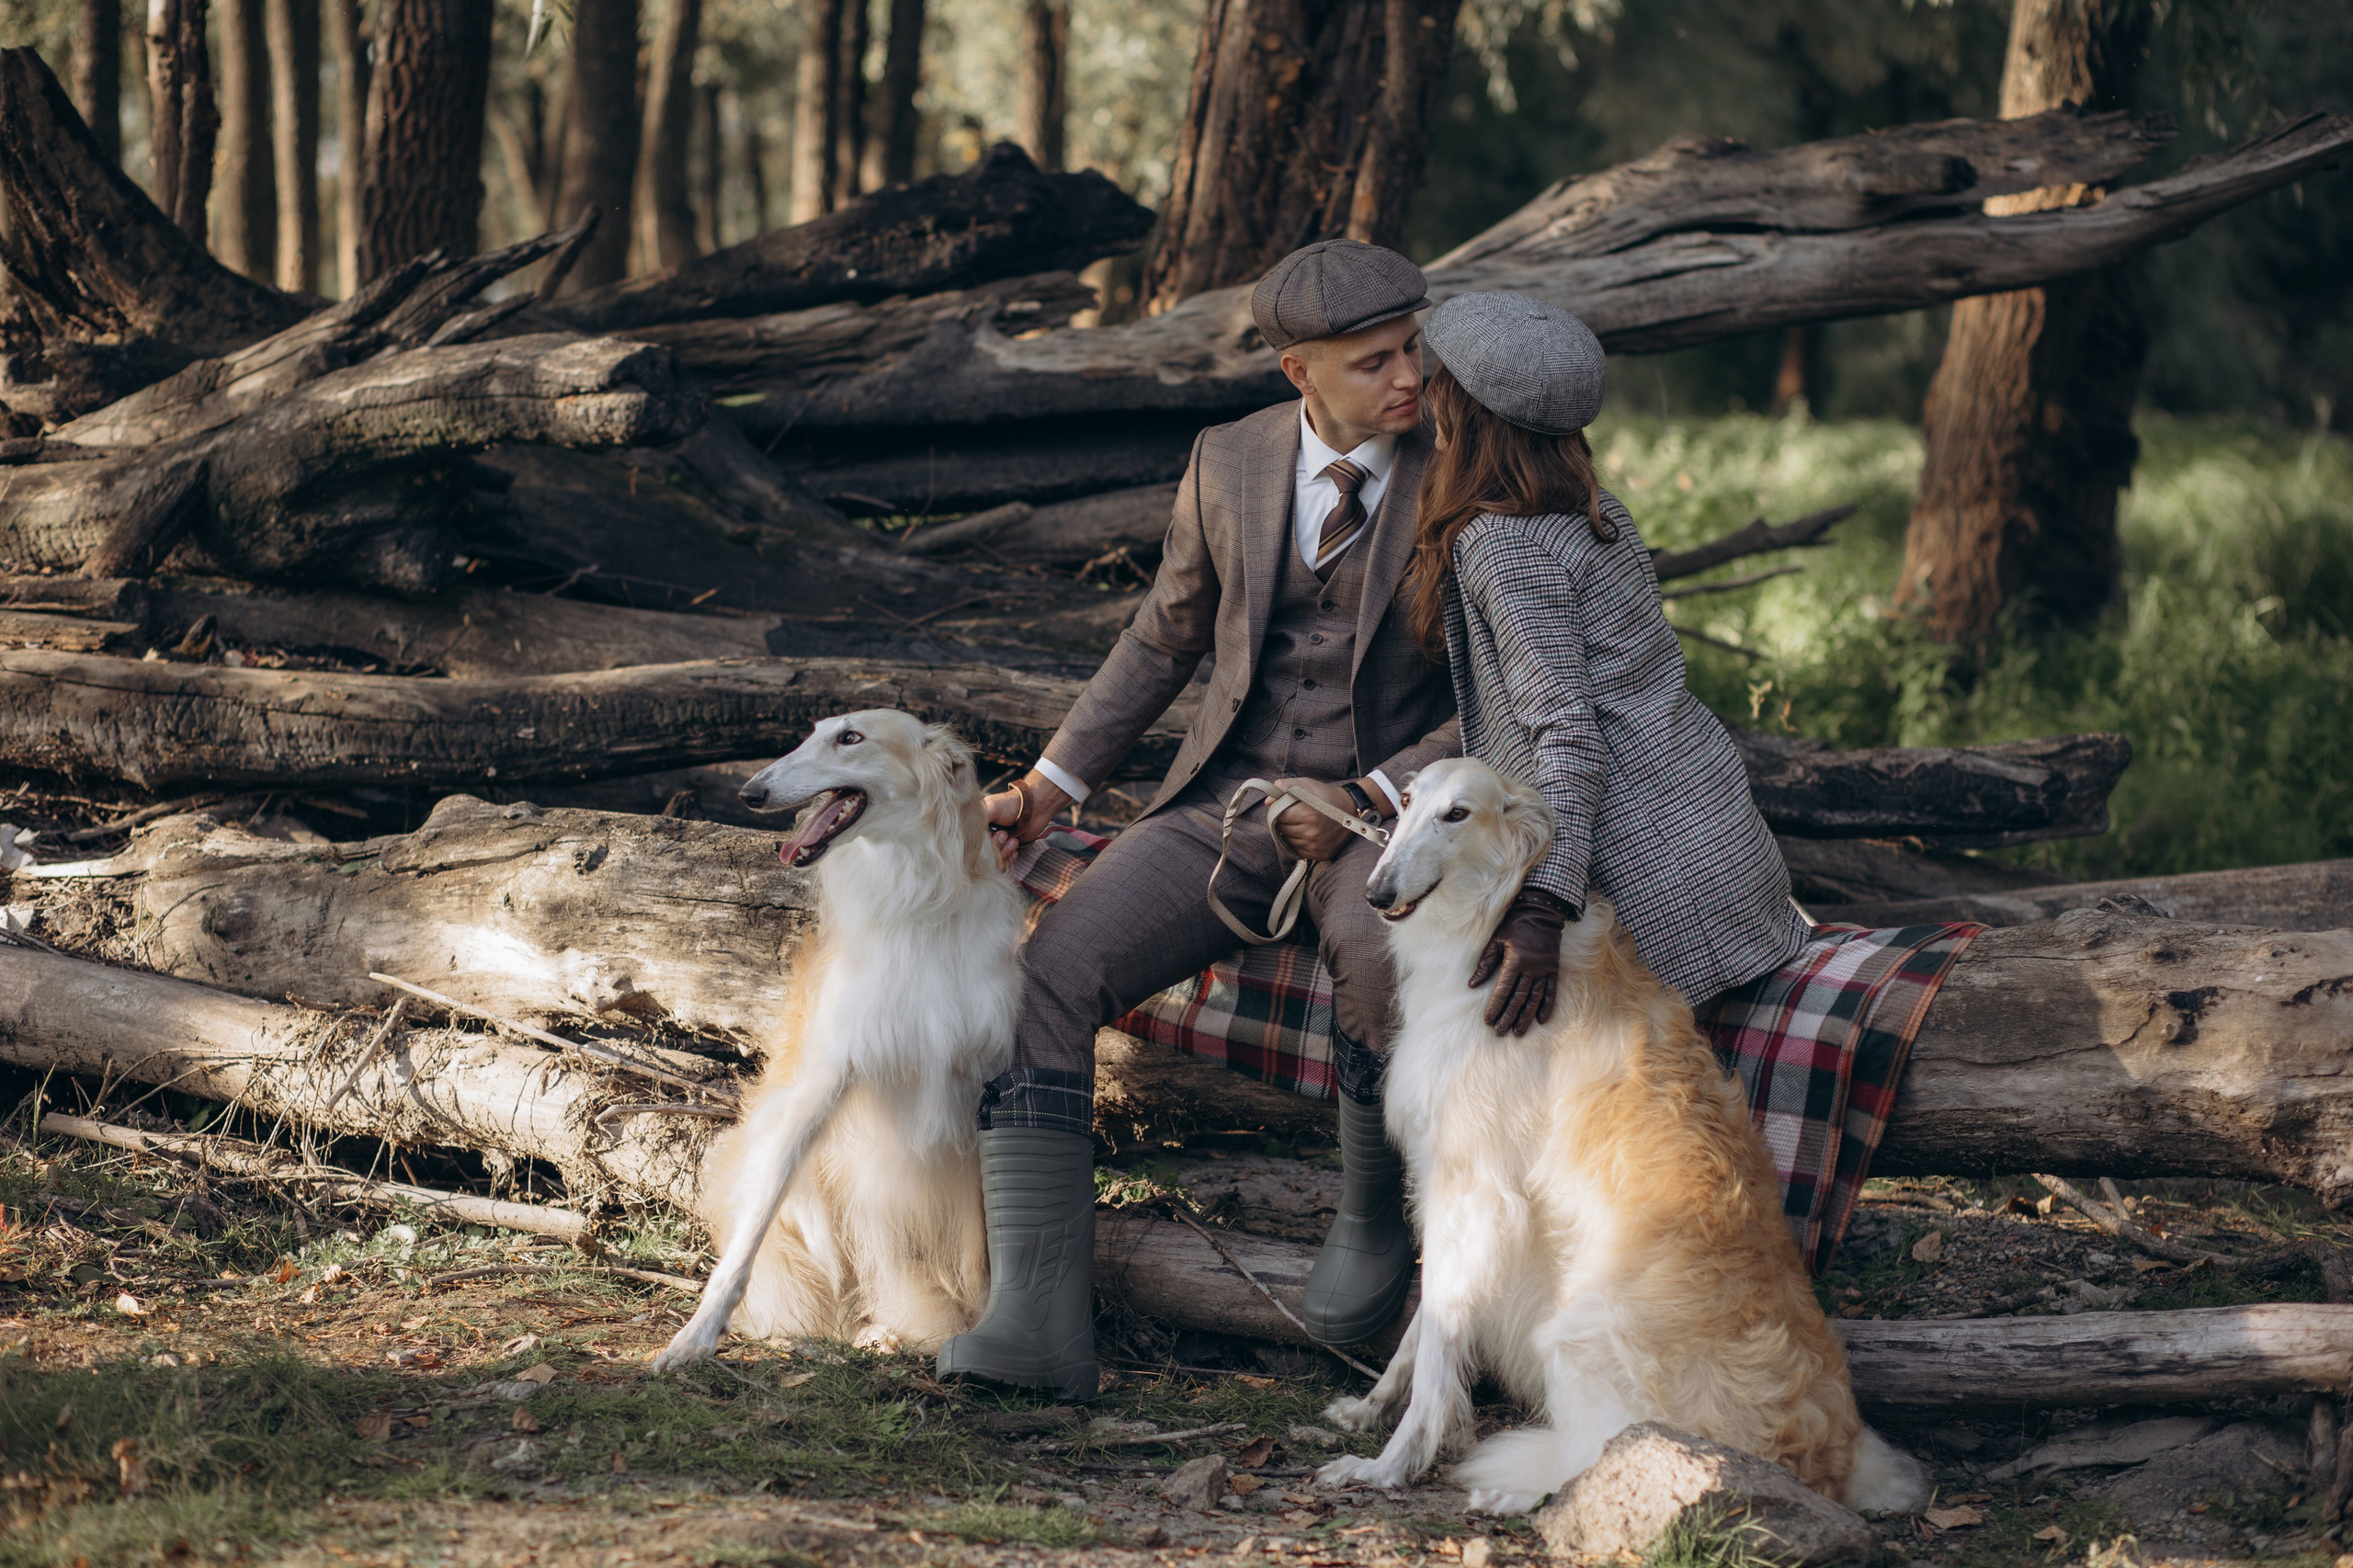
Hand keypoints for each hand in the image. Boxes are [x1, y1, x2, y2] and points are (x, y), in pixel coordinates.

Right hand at [984, 771, 1072, 870]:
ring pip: (995, 861)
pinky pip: (1005, 863)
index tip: (992, 834)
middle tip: (1004, 834)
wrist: (1035, 806)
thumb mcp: (990, 807)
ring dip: (1004, 853)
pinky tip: (1015, 851)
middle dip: (995, 847)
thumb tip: (975, 841)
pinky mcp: (1009, 851)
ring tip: (1013, 840)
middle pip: (984, 855)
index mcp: (979, 826)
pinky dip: (1010, 860)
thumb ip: (978, 822)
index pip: (974, 844)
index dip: (983, 844)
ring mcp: (998, 844)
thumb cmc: (1011, 804)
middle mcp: (986, 836)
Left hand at [1270, 778, 1369, 861]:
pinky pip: (1297, 850)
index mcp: (1309, 814)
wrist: (1351, 810)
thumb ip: (1286, 787)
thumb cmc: (1326, 796)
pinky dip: (1298, 842)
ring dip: (1290, 832)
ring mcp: (1315, 846)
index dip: (1279, 809)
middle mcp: (1312, 832)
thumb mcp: (1308, 784)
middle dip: (1284, 820)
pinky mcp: (1319, 855)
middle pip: (1282, 829)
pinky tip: (1307, 832)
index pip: (1279, 815)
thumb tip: (1268, 801)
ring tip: (1302, 822)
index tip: (1286, 805)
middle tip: (1295, 813)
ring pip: (1288, 840)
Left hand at [1469, 890, 1576, 1035]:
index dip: (1495, 1006)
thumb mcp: (1497, 939)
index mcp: (1516, 960)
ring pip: (1535, 998)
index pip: (1503, 989)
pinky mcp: (1554, 969)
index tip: (1489, 1020)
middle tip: (1501, 1032)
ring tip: (1519, 1032)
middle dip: (1508, 1016)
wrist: (1541, 912)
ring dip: (1526, 1017)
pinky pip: (1551, 991)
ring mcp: (1545, 969)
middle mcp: (1532, 968)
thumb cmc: (1515, 924)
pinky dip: (1547, 1006)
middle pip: (1519, 998)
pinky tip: (1542, 1020)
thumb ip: (1486, 963)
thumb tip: (1473, 984)